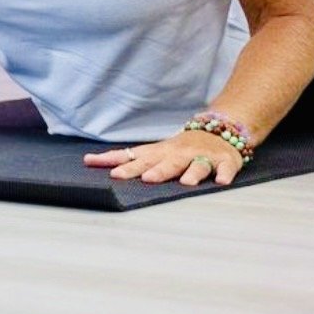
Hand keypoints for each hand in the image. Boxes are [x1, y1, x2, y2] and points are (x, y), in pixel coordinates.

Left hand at [84, 129, 245, 185]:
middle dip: (156, 170)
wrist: (220, 130)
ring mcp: (203, 157)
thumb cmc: (180, 148)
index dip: (118, 162)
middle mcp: (179, 154)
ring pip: (196, 165)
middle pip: (166, 162)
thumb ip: (126, 158)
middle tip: (146, 179)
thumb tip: (88, 160)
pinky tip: (222, 182)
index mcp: (161, 152)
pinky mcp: (224, 162)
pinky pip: (225, 169)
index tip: (102, 168)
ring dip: (191, 173)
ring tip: (185, 183)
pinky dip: (225, 174)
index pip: (135, 156)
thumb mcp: (153, 151)